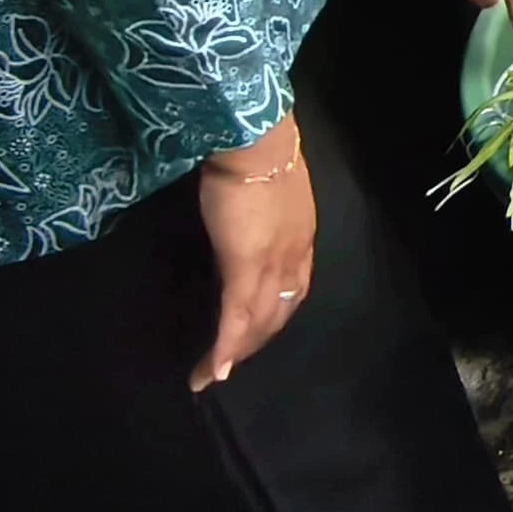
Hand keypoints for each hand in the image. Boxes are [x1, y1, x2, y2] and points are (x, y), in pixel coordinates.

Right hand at [194, 115, 315, 391]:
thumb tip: (245, 210)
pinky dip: (226, 347)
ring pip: (259, 319)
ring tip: (214, 374)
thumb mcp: (267, 184)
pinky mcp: (245, 264)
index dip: (276, 310)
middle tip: (231, 361)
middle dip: (257, 339)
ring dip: (238, 351)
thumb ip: (261, 204)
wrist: (254, 137)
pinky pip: (236, 316)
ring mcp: (272, 261)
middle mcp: (293, 254)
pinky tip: (212, 370)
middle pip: (279, 309)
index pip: (293, 285)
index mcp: (300, 233)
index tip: (259, 326)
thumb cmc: (255, 148)